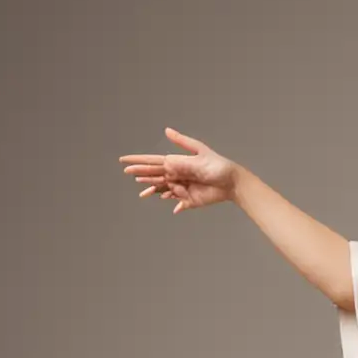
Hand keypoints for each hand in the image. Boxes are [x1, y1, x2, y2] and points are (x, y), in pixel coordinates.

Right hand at [118, 127, 238, 213]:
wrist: (232, 182)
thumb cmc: (218, 166)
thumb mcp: (200, 155)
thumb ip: (182, 154)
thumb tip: (166, 149)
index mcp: (177, 162)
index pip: (154, 161)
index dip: (139, 161)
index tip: (124, 160)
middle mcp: (177, 174)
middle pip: (156, 175)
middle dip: (142, 174)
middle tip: (127, 173)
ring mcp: (183, 187)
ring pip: (163, 189)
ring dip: (153, 190)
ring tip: (142, 194)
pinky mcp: (190, 199)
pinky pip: (179, 203)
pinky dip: (175, 205)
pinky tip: (173, 208)